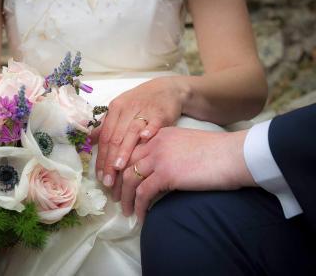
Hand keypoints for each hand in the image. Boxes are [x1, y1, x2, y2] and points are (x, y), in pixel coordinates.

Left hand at [93, 77, 189, 200]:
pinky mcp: (161, 112)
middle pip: (115, 138)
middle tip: (108, 181)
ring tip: (119, 169)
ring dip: (124, 151)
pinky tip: (144, 140)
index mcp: (115, 109)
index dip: (101, 158)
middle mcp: (127, 109)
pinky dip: (148, 130)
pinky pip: (153, 123)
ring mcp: (144, 110)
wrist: (168, 89)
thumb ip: (107, 125)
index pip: (105, 137)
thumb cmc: (142, 103)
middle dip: (110, 161)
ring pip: (130, 132)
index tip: (100, 176)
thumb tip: (90, 140)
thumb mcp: (122, 110)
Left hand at [120, 127, 256, 221]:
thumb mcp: (187, 145)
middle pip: (125, 164)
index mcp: (160, 135)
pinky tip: (142, 217)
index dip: (121, 167)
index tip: (118, 182)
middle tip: (117, 198)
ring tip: (127, 212)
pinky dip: (140, 208)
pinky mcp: (165, 174)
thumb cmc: (218, 152)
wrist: (235, 155)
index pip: (132, 151)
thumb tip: (162, 171)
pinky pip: (143, 194)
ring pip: (129, 179)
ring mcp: (158, 158)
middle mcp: (155, 143)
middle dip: (117, 184)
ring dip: (125, 198)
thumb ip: (170, 152)